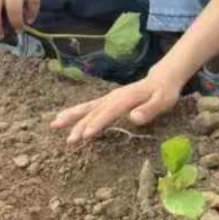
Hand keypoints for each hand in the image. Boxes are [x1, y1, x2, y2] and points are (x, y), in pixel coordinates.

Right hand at [53, 74, 183, 142]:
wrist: (162, 78)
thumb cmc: (164, 92)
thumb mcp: (163, 101)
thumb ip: (149, 110)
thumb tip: (134, 118)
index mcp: (126, 99)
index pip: (109, 112)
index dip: (97, 124)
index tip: (85, 136)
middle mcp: (114, 97)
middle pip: (94, 112)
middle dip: (80, 126)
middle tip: (69, 140)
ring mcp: (109, 98)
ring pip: (87, 108)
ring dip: (71, 117)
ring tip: (54, 124)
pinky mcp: (107, 101)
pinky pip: (89, 107)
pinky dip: (76, 113)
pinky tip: (63, 118)